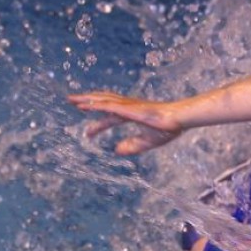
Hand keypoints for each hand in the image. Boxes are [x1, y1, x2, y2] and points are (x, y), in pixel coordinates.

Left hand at [68, 91, 182, 154]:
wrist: (179, 119)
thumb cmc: (168, 128)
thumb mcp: (147, 142)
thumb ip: (132, 146)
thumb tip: (116, 151)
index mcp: (132, 114)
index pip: (110, 117)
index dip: (98, 125)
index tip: (87, 133)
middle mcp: (127, 107)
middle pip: (103, 101)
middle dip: (87, 101)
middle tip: (71, 102)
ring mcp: (128, 106)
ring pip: (103, 100)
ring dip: (87, 99)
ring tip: (72, 100)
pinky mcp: (129, 108)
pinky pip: (108, 106)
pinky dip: (96, 105)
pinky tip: (85, 105)